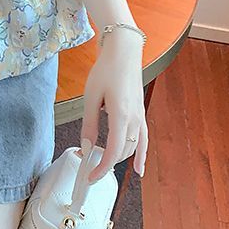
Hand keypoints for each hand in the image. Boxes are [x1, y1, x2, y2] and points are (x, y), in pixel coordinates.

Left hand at [80, 32, 147, 182]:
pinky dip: (141, 155)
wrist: (123, 52)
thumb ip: (89, 123)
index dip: (101, 167)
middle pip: (122, 151)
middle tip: (88, 167)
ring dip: (118, 158)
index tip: (90, 177)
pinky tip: (139, 169)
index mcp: (120, 115)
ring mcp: (140, 116)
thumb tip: (86, 146)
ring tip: (103, 166)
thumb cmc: (106, 70)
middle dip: (106, 163)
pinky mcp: (140, 112)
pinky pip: (143, 139)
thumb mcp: (91, 96)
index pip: (112, 151)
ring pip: (132, 147)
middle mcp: (134, 119)